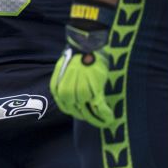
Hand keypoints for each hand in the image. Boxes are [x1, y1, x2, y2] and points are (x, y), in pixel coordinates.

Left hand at [50, 1, 116, 127]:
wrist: (86, 46)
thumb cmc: (77, 56)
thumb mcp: (65, 71)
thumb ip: (67, 84)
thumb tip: (73, 96)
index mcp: (57, 87)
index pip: (65, 107)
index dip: (74, 112)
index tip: (82, 115)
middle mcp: (67, 92)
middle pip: (76, 111)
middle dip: (86, 116)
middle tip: (94, 118)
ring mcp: (80, 92)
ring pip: (88, 110)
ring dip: (96, 118)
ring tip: (105, 120)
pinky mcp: (94, 91)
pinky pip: (99, 107)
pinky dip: (105, 114)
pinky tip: (110, 118)